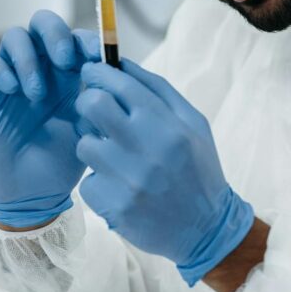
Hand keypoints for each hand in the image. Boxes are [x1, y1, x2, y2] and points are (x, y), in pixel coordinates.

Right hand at [0, 10, 102, 227]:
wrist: (33, 194)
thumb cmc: (65, 161)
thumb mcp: (92, 129)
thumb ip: (101, 101)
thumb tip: (114, 75)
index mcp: (69, 73)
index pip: (76, 36)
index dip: (87, 38)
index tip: (97, 56)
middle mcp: (40, 68)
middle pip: (43, 23)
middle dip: (56, 34)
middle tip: (65, 60)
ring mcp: (11, 76)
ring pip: (14, 36)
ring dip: (28, 57)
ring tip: (37, 92)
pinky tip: (12, 89)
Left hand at [74, 60, 253, 285]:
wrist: (206, 229)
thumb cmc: (198, 168)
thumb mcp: (193, 123)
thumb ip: (157, 89)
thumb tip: (120, 62)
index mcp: (167, 125)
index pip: (119, 84)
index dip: (97, 72)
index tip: (91, 73)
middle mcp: (147, 150)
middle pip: (92, 105)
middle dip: (87, 102)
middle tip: (93, 110)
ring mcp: (129, 180)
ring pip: (84, 143)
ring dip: (93, 146)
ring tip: (112, 154)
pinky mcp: (114, 206)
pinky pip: (87, 180)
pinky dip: (99, 181)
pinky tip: (119, 185)